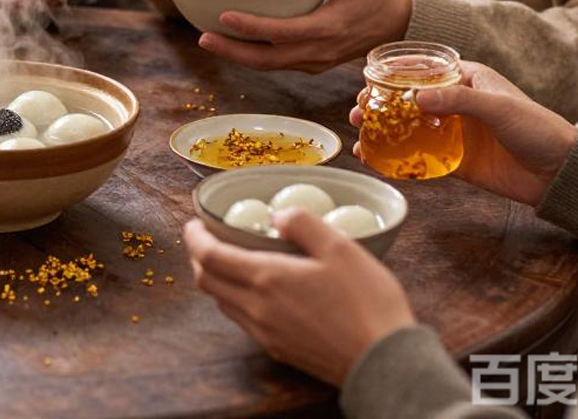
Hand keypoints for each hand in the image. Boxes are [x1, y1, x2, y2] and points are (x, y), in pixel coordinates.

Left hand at [185, 213, 413, 385]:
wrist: (383, 362)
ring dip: (216, 279)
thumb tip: (278, 215)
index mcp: (266, 279)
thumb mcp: (341, 249)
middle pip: (206, 281)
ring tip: (230, 261)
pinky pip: (241, 320)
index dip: (194, 237)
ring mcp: (265, 332)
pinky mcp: (278, 349)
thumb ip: (304, 224)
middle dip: (199, 256)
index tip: (194, 223)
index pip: (209, 256)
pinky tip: (257, 292)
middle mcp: (257, 308)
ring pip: (222, 302)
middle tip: (208, 239)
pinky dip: (235, 300)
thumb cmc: (367, 303)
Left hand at [199, 0, 410, 72]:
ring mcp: (316, 61)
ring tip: (210, 40)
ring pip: (270, 65)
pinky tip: (234, 43)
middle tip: (202, 38)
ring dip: (239, 56)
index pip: (283, 32)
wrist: (398, 23)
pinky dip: (253, 57)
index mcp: (330, 28)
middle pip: (268, 59)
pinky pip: (278, 63)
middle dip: (233, 51)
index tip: (224, 16)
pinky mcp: (313, 63)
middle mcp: (320, 51)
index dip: (252, 27)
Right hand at [348, 61, 577, 206]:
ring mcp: (454, 133)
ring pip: (409, 127)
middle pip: (409, 99)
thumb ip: (458, 100)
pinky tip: (374, 158)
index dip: (394, 71)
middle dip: (380, 102)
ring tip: (359, 131)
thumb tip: (415, 97)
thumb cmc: (537, 128)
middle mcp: (457, 103)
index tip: (369, 77)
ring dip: (382, 128)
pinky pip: (419, 157)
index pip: (424, 68)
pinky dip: (395, 157)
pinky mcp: (455, 161)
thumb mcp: (499, 107)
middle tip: (358, 108)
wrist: (559, 172)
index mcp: (469, 79)